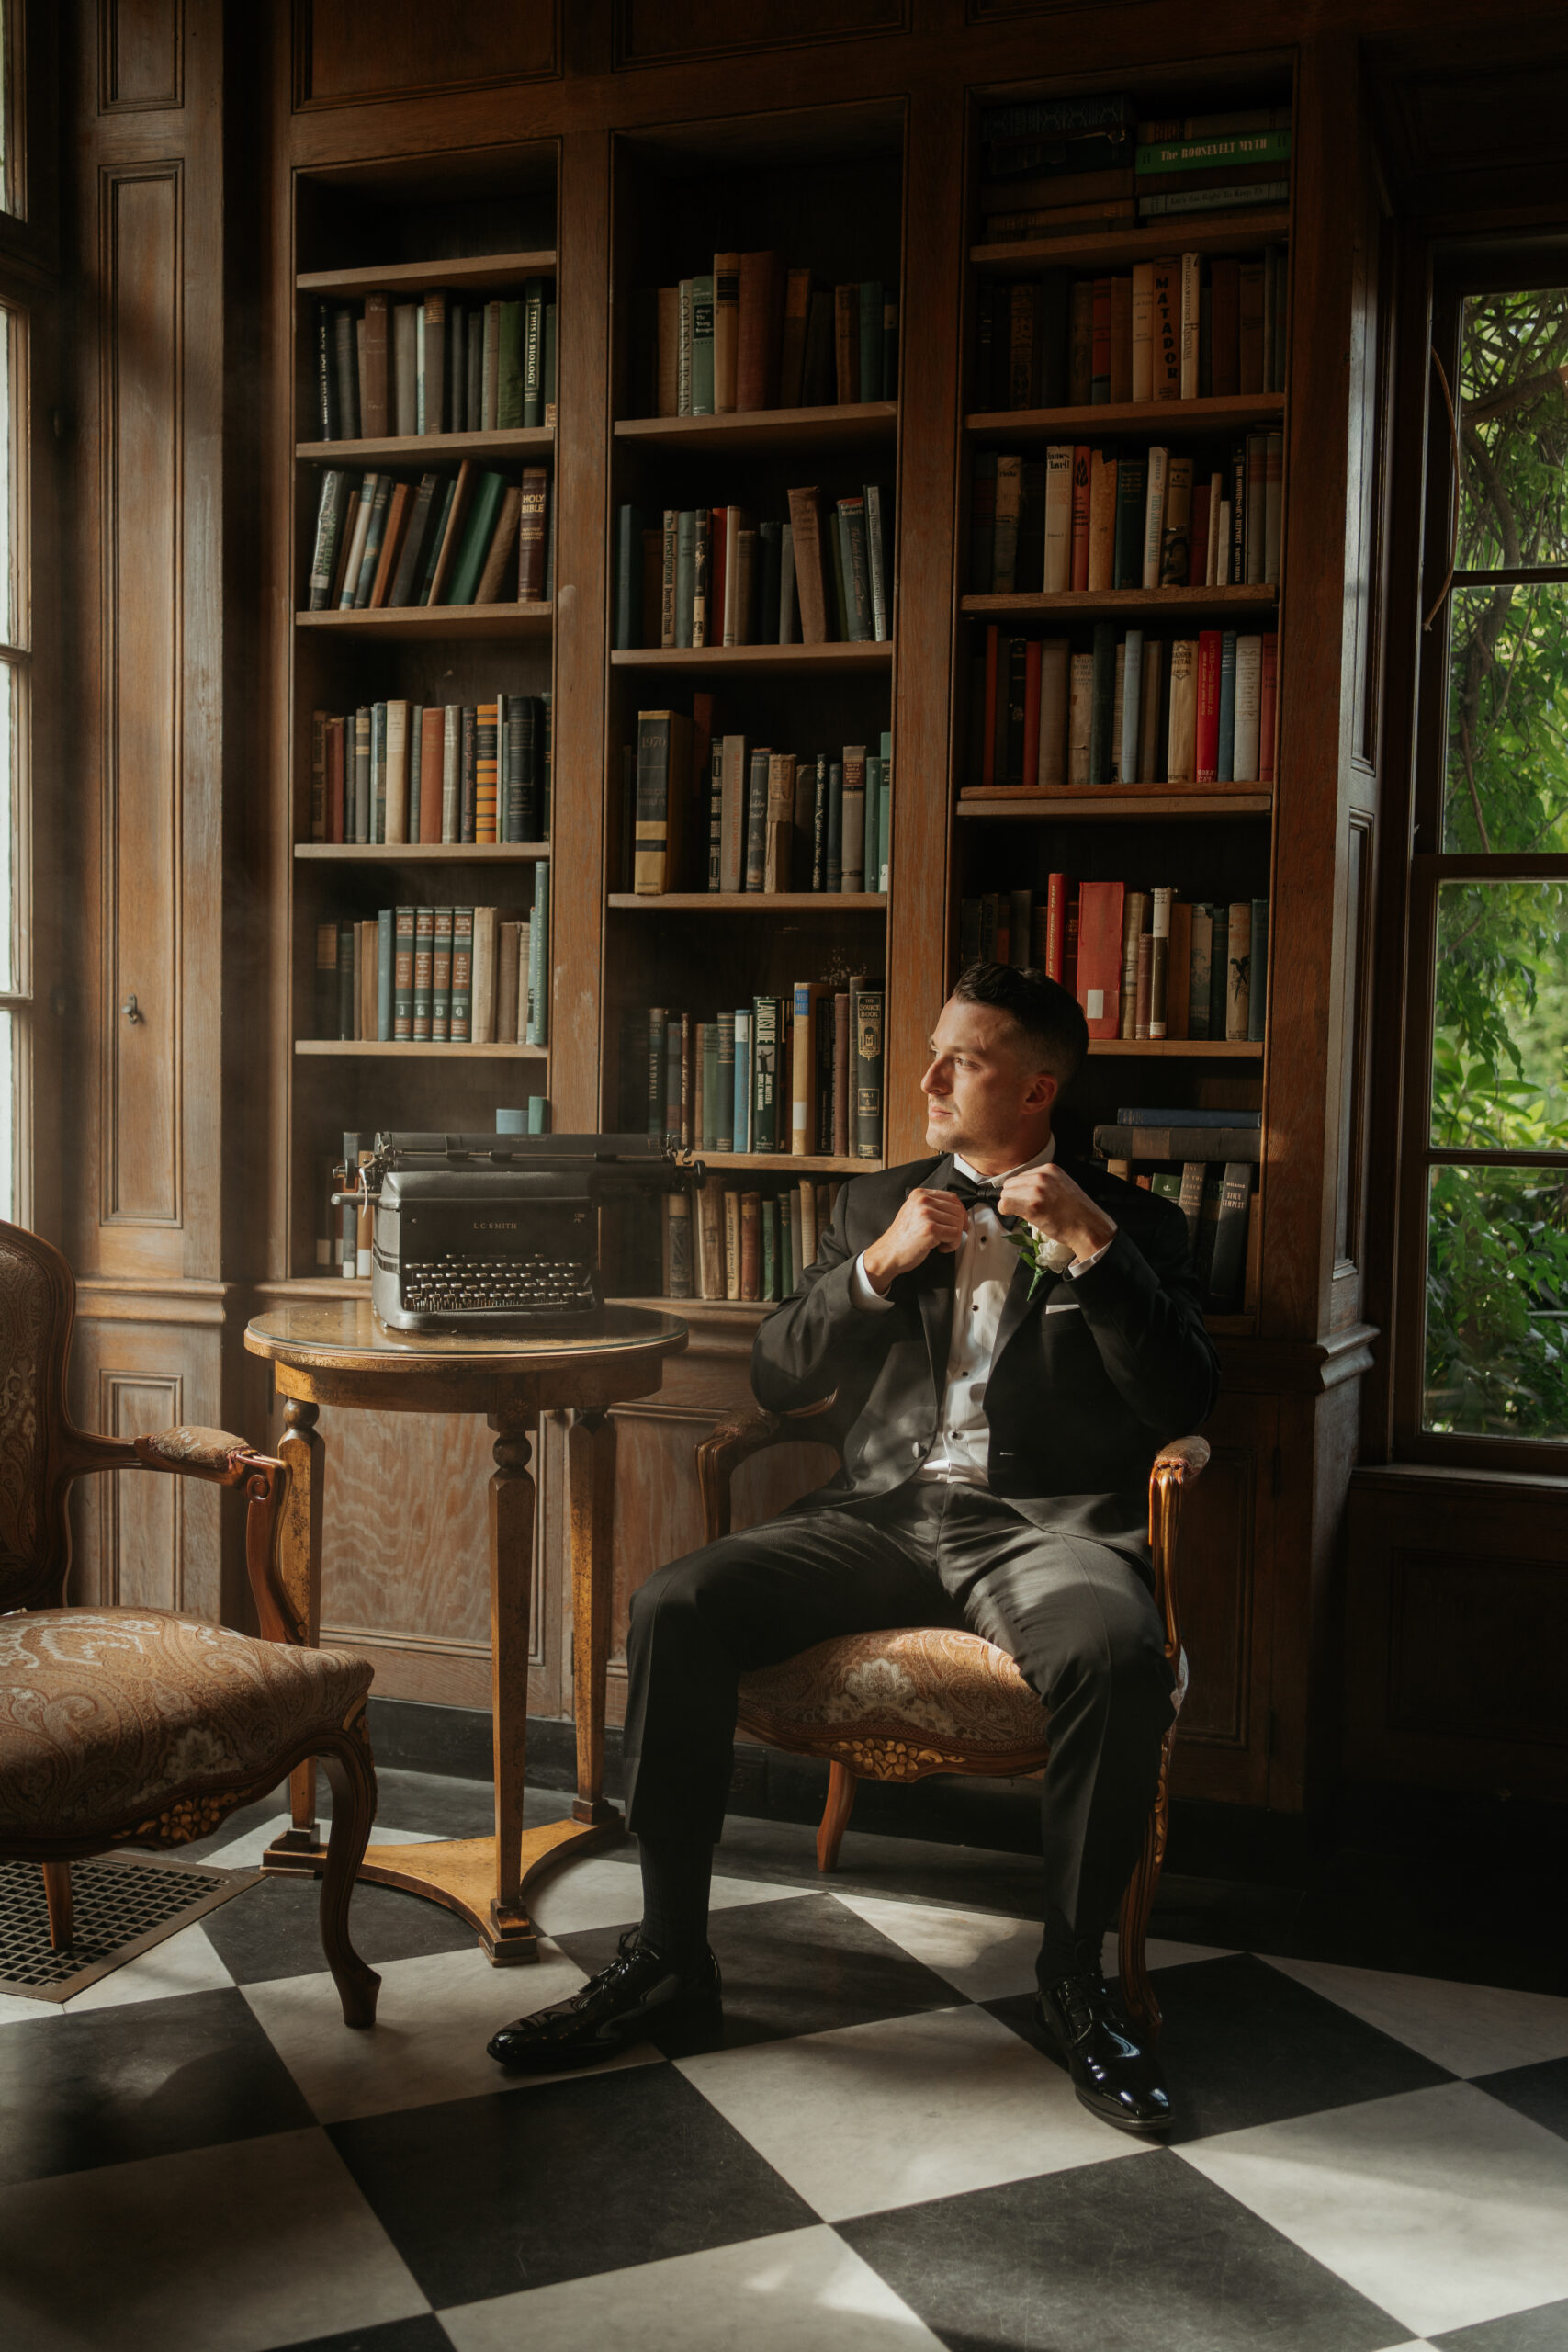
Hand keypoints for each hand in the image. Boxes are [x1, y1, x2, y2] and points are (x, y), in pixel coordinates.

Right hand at [861, 1188, 968, 1293]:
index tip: (961, 1222)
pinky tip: (941, 1248)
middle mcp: (923, 1201)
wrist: (888, 1253)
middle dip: (959, 1226)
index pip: (952, 1197)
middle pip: (958, 1210)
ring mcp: (926, 1214)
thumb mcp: (914, 1213)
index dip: (960, 1212)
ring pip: (958, 1223)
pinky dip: (952, 1245)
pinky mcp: (931, 1229)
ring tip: (942, 1243)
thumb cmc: (902, 1238)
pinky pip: (955, 1235)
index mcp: (919, 1194)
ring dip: (954, 1237)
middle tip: (951, 1237)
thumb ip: (932, 1207)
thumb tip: (958, 1212)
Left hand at [996, 1163, 1116, 1267]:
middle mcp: (1042, 1177)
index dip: (1020, 1191)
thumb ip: (1043, 1183)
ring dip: (1011, 1205)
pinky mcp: (1032, 1206)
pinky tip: (1021, 1217)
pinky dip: (1007, 1212)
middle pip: (1010, 1184)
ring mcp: (1036, 1191)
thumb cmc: (1077, 1212)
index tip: (1027, 1200)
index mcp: (1050, 1169)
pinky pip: (1005, 1205)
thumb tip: (1022, 1189)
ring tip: (1027, 1214)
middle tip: (1025, 1209)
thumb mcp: (1062, 1186)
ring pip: (1005, 1194)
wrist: (1089, 1228)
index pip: (1020, 1176)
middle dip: (1014, 1197)